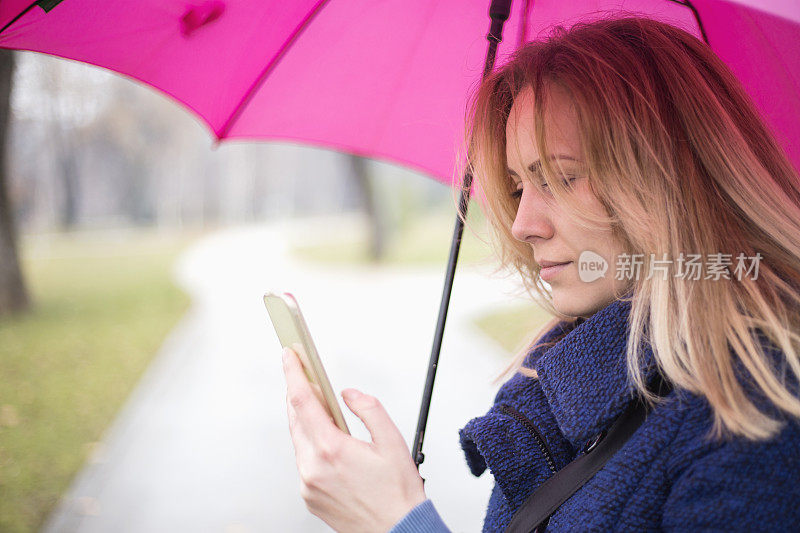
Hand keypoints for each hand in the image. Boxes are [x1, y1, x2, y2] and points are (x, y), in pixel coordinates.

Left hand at [281, 347, 426, 532]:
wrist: (396, 531)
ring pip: (299, 440)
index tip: (289, 357)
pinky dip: (311, 445)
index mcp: (332, 450)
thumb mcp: (392, 441)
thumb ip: (368, 409)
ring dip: (306, 420)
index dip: (294, 374)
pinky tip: (327, 441)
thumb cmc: (397, 494)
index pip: (304, 401)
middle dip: (300, 394)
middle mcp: (313, 467)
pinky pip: (304, 461)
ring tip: (322, 408)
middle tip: (307, 375)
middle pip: (296, 419)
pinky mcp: (309, 496)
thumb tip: (349, 395)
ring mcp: (308, 484)